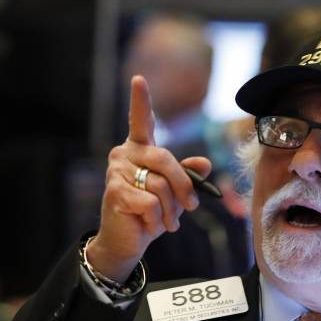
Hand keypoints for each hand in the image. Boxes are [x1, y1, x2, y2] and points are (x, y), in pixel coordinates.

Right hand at [88, 76, 210, 280]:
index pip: (141, 121)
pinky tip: (149, 225)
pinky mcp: (115, 192)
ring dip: (171, 210)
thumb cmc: (151, 213)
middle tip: (192, 207)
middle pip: (166, 160)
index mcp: (140, 149)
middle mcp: (124, 154)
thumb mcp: (176, 194)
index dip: (140, 100)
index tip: (138, 79)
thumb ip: (189, 176)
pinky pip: (151, 203)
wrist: (127, 241)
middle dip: (184, 187)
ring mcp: (116, 172)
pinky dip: (157, 219)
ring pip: (160, 186)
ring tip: (167, 222)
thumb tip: (205, 163)